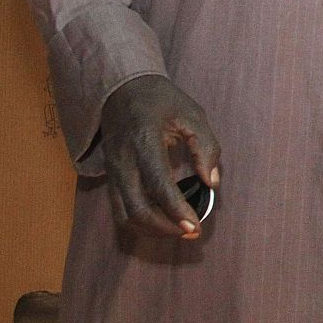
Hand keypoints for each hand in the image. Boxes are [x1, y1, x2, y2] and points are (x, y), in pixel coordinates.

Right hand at [100, 74, 220, 239]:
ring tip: (179, 231)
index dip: (176, 211)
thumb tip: (212, 183)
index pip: (158, 185)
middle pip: (136, 209)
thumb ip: (206, 147)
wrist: (123, 89)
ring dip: (151, 230)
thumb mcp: (192, 113)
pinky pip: (120, 209)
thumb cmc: (162, 101)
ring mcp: (111, 171)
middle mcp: (122, 160)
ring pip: (124, 215)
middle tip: (191, 232)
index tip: (195, 226)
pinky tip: (162, 222)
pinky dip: (140, 223)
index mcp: (144, 141)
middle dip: (164, 228)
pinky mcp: (110, 177)